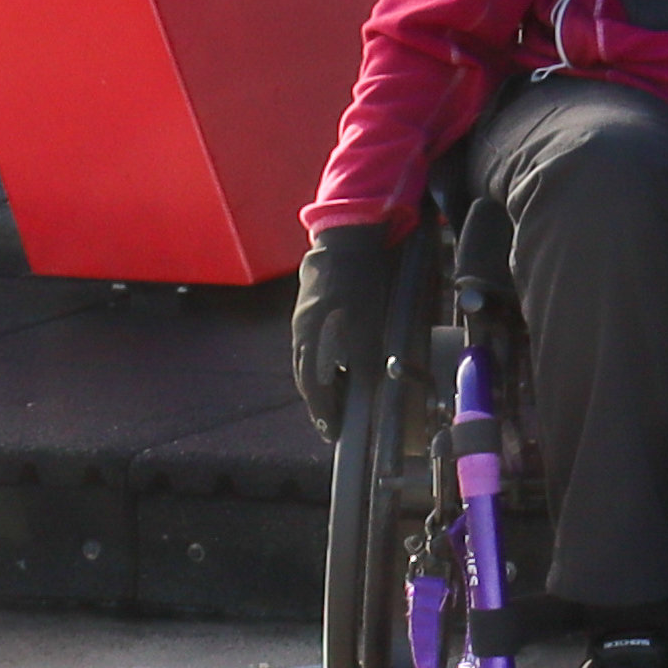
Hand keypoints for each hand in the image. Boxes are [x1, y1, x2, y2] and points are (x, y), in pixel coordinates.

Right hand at [289, 220, 405, 432]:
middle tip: (332, 421)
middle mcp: (301, 330)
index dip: (323, 410)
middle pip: (306, 375)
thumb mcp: (367, 318)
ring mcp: (303, 317)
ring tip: (336, 400)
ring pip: (308, 359)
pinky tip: (338, 365)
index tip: (332, 431)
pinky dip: (324, 360)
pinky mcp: (312, 306)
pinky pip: (313, 343)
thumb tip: (364, 388)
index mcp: (309, 335)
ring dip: (322, 382)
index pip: (312, 384)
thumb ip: (363, 354)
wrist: (348, 235)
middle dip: (320, 401)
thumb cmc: (360, 277)